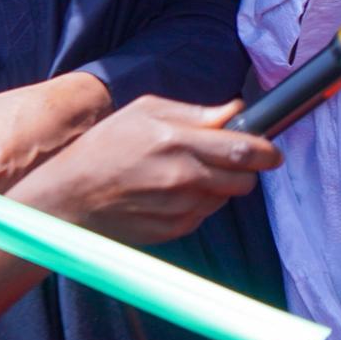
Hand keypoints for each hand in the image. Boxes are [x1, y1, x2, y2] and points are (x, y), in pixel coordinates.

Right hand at [11, 96, 279, 244]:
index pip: (243, 149)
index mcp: (177, 142)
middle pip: (243, 179)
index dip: (265, 151)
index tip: (271, 150)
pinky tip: (171, 192)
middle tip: (233, 161)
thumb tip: (235, 109)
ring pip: (225, 198)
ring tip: (186, 173)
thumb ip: (196, 113)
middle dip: (247, 170)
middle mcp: (183, 177)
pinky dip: (198, 203)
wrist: (68, 196)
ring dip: (219, 186)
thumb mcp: (145, 112)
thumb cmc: (103, 147)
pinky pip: (204, 215)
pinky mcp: (174, 230)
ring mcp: (180, 207)